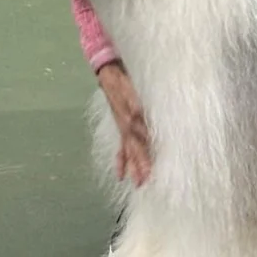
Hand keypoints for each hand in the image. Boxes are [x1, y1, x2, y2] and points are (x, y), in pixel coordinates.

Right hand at [97, 62, 151, 185]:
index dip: (142, 157)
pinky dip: (121, 159)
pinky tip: (120, 174)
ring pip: (128, 149)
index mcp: (129, 118)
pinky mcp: (121, 125)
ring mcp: (122, 126)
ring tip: (137, 183)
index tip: (148, 172)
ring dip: (132, 166)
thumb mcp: (129, 89)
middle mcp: (125, 126)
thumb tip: (137, 115)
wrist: (109, 74)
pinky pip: (120, 145)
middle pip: (133, 149)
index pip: (136, 141)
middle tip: (143, 183)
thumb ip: (134, 104)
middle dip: (139, 166)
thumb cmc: (121, 80)